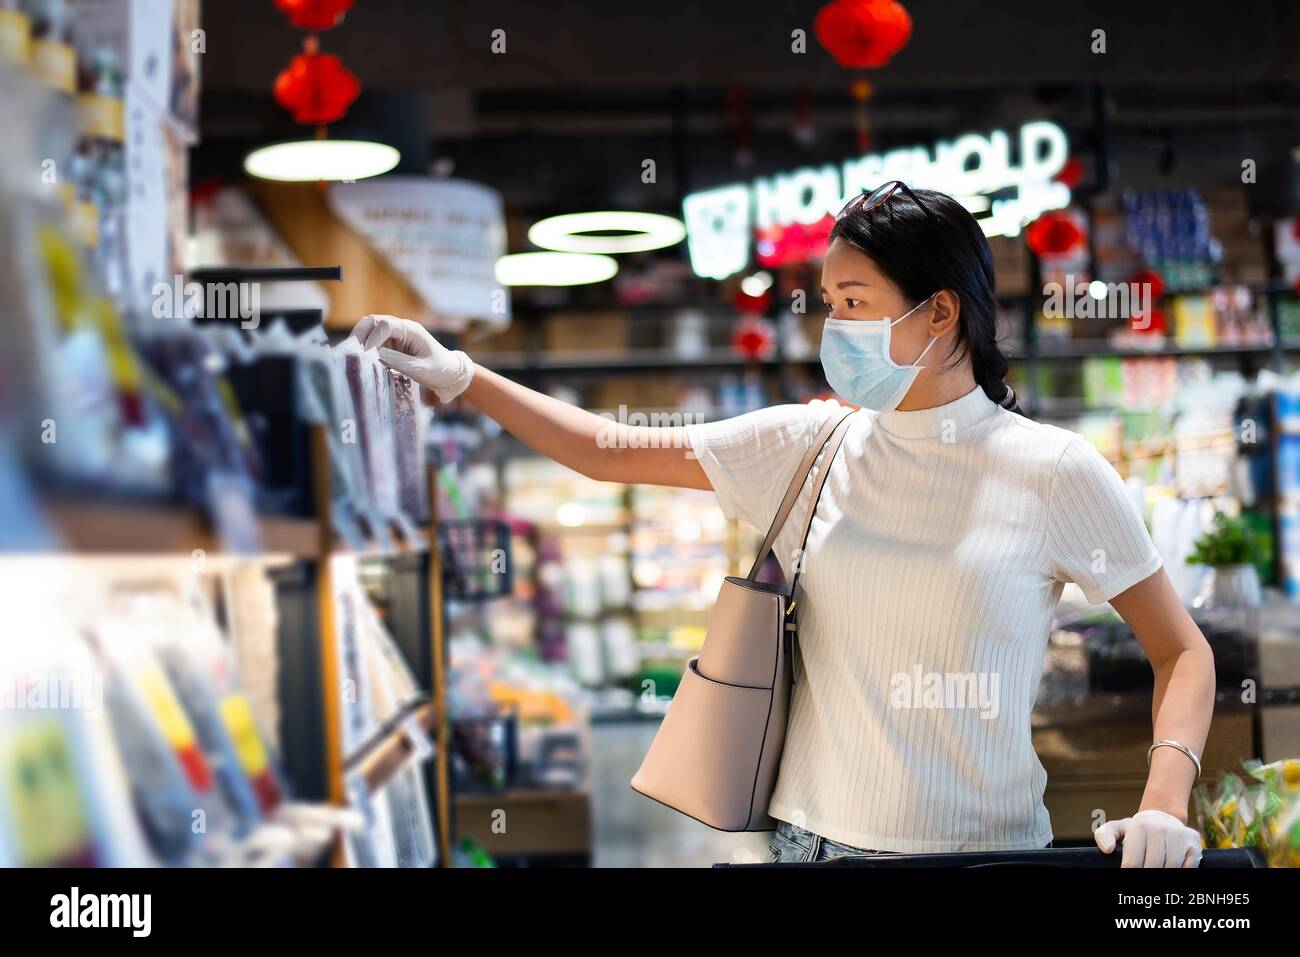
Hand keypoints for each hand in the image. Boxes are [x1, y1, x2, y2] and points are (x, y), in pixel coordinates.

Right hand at [348, 314, 473, 402]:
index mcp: (411, 330)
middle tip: (351, 350)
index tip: (366, 354)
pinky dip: (365, 349)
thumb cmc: (439, 370)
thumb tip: (375, 354)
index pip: (385, 325)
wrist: (449, 374)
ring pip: (370, 331)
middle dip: (360, 334)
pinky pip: (374, 343)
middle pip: (373, 321)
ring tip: (353, 356)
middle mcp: (401, 329)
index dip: (372, 338)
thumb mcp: (419, 368)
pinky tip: (361, 360)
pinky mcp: (392, 345)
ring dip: (360, 341)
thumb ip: (398, 361)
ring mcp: (395, 336)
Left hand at [1094, 809, 1202, 867]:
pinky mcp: (1194, 842)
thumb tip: (1108, 849)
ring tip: (1157, 868)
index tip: (1130, 872)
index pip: (1133, 862)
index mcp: (1139, 827)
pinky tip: (1171, 865)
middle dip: (1146, 873)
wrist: (1163, 817)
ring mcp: (1179, 835)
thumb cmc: (1137, 830)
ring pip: (1171, 868)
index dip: (1130, 872)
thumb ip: (1105, 835)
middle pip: (1152, 867)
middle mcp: (1160, 828)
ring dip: (1164, 872)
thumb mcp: (1118, 828)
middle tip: (1144, 873)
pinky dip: (1181, 870)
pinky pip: (1189, 866)